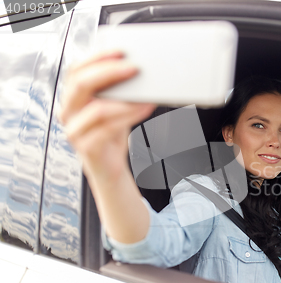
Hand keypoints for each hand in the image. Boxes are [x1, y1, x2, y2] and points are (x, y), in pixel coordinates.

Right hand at [58, 50, 155, 185]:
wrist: (109, 167)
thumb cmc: (111, 133)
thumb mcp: (112, 106)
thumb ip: (115, 89)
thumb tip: (137, 68)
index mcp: (72, 97)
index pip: (76, 70)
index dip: (96, 58)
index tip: (120, 52)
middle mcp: (68, 112)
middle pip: (81, 85)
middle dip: (109, 73)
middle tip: (134, 68)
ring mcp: (75, 131)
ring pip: (98, 109)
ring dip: (126, 100)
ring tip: (146, 95)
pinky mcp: (87, 147)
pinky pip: (108, 128)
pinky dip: (129, 116)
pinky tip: (144, 109)